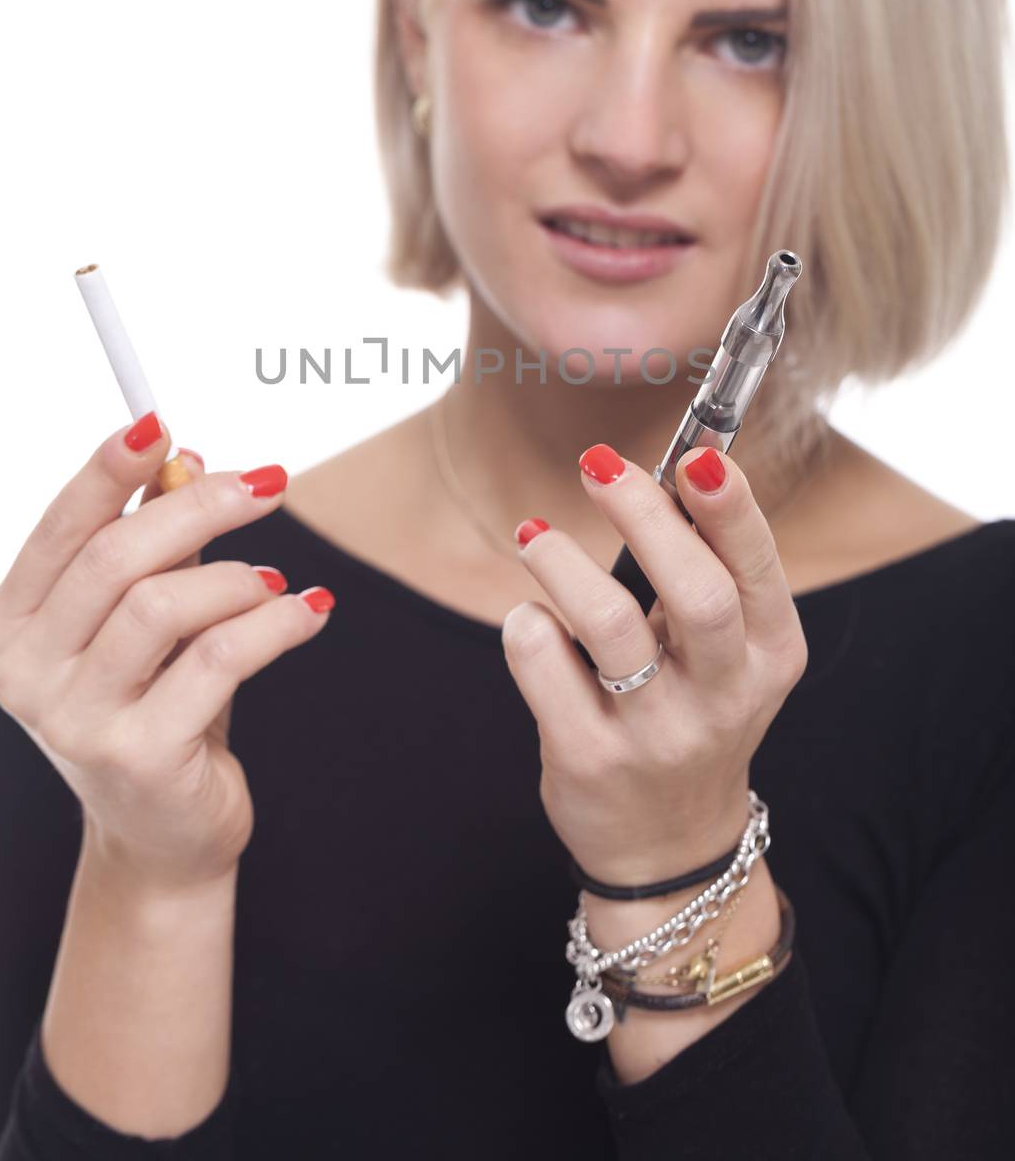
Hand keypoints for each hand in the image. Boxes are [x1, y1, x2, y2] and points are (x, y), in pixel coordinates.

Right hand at [0, 416, 334, 894]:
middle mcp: (27, 674)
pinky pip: (219, 659)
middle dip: (199, 507)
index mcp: (12, 626)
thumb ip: (153, 541)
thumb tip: (182, 457)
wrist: (164, 833)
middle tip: (267, 485)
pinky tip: (307, 611)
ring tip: (275, 580)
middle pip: (114, 558)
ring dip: (237, 578)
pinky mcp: (138, 754)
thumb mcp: (147, 618)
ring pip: (163, 605)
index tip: (158, 421)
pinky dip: (274, 623)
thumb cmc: (156, 706)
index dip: (106, 470)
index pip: (59, 529)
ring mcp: (75, 720)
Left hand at [501, 444, 807, 884]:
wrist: (668, 845)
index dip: (729, 506)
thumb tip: (675, 464)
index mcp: (771, 655)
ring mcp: (656, 733)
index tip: (695, 454)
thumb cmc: (693, 709)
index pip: (756, 568)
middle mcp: (724, 696)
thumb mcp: (730, 651)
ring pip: (608, 624)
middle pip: (695, 591)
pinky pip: (542, 663)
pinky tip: (532, 622)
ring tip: (533, 534)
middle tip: (598, 465)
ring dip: (562, 562)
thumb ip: (709, 569)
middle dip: (644, 514)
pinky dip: (528, 624)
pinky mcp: (588, 756)